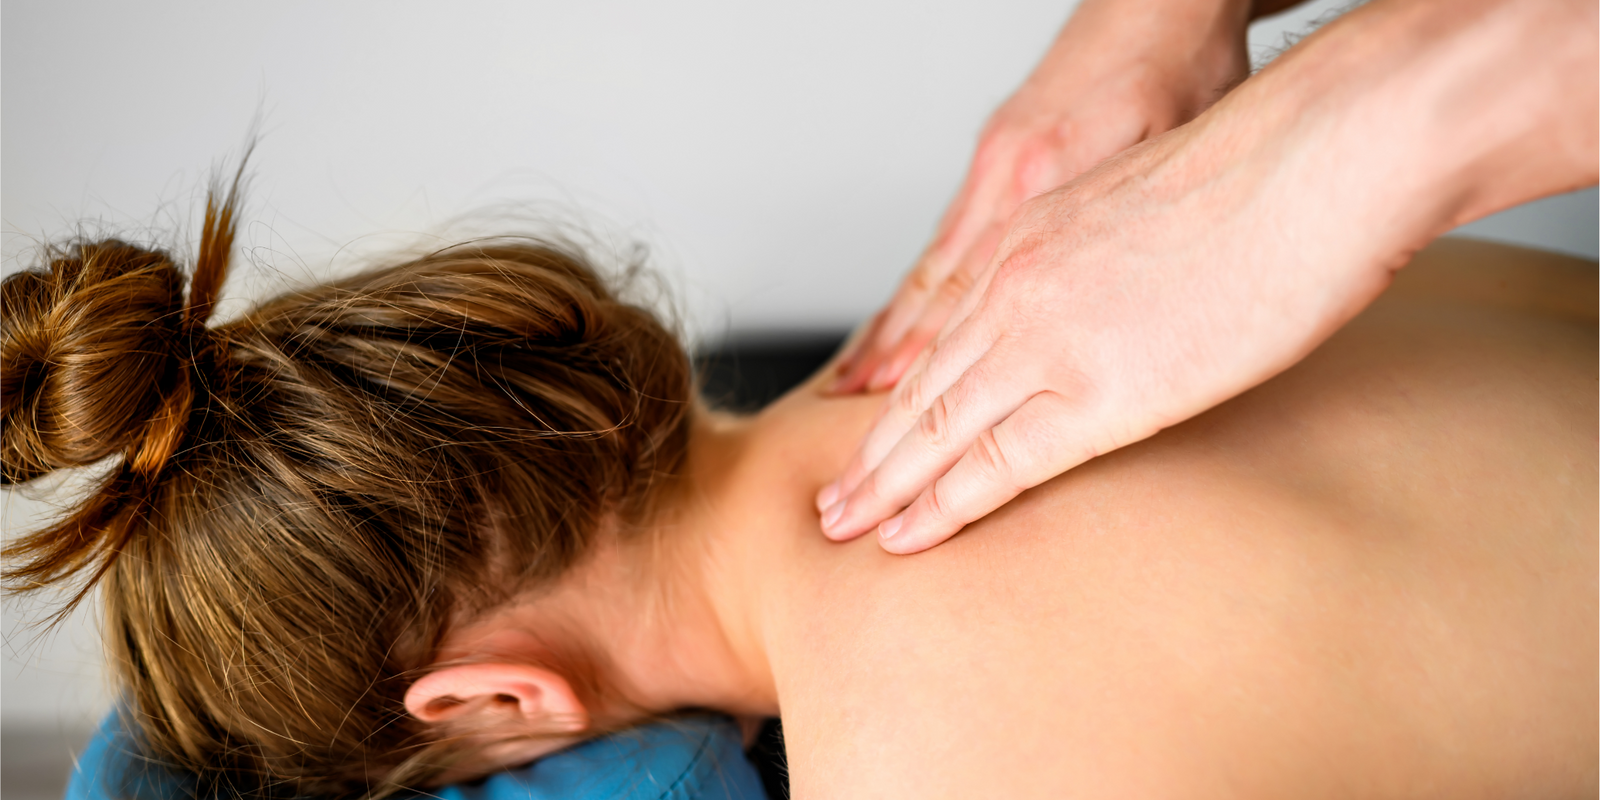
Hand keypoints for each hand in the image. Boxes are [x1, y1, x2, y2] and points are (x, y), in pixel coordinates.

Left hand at [817, 0, 1597, 552]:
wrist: (1309, 161)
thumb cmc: (1257, 181)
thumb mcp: (1135, 213)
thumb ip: (1094, 267)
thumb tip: (1105, 312)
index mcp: (1025, 243)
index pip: (939, 336)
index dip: (897, 396)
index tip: (868, 440)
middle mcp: (1016, 290)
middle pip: (922, 388)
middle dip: (870, 455)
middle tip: (831, 505)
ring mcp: (1048, 341)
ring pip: (939, 429)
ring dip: (887, 487)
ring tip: (846, 530)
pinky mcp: (1098, 392)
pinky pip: (999, 462)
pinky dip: (946, 504)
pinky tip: (911, 535)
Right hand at [831, 0, 1252, 393]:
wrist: (1154, 1)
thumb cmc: (1176, 64)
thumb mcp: (1167, 144)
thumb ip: (1124, 212)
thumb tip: (1108, 294)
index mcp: (1040, 174)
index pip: (968, 284)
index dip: (928, 349)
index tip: (892, 404)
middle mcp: (1004, 178)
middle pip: (935, 286)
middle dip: (893, 357)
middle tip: (857, 409)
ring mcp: (996, 171)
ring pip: (935, 268)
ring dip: (895, 329)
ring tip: (856, 383)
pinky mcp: (1000, 162)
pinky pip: (950, 240)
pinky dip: (921, 289)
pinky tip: (902, 322)